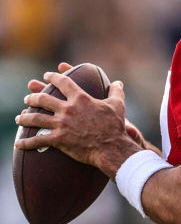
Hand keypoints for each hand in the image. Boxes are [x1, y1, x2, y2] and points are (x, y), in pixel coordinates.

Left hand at [27, 63, 145, 148]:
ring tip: (19, 118)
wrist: (111, 147)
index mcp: (81, 99)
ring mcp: (61, 124)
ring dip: (25, 118)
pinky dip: (26, 142)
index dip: (53, 77)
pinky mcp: (58, 139)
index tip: (47, 76)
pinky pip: (38, 140)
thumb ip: (116, 92)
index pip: (63, 83)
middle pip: (43, 99)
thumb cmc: (115, 126)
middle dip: (33, 97)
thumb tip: (118, 83)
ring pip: (35, 118)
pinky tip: (18, 144)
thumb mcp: (118, 106)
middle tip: (28, 97)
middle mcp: (68, 109)